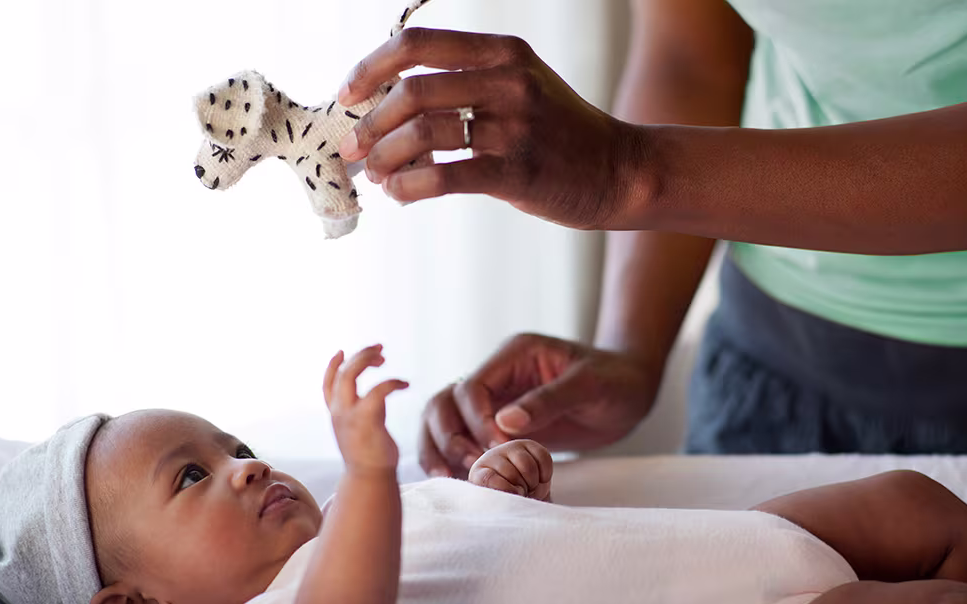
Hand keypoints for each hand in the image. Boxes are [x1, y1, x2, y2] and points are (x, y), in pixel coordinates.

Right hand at [324, 345, 409, 472]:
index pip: (327, 384)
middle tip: (379, 349)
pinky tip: (405, 383)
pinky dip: (392, 382)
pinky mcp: (366, 419)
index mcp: (336, 414)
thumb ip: (363, 410)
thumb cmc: (370, 457)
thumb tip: (376, 396)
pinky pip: (377, 390)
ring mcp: (349, 415)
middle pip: (340, 373)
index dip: (333, 365)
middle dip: (358, 356)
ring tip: (383, 355)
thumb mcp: (361, 429)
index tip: (342, 351)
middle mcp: (339, 412)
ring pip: (350, 375)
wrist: (370, 479)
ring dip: (366, 359)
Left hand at [337, 28, 645, 228]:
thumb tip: (385, 104)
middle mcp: (508, 81)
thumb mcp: (517, 85)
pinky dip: (409, 188)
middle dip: (369, 124)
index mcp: (501, 52)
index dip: (371, 68)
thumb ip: (461, 84)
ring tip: (377, 176)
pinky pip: (444, 177)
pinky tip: (399, 194)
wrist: (618, 170)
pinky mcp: (516, 171)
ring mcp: (514, 126)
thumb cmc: (556, 131)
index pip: (416, 45)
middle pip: (411, 92)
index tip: (348, 95)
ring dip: (385, 159)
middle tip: (352, 149)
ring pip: (421, 135)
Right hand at [419, 333, 659, 477]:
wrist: (631, 391)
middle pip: (444, 403)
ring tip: (450, 479)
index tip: (498, 448)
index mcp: (514, 355)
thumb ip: (548, 400)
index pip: (472, 387)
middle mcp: (496, 376)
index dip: (476, 420)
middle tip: (474, 467)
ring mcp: (493, 401)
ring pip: (443, 422)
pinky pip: (463, 440)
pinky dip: (454, 460)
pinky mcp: (497, 426)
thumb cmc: (617, 381)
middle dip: (450, 437)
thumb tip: (504, 423)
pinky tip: (460, 481)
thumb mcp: (590, 385)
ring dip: (440, 449)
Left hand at [469, 440, 551, 502]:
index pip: (487, 479)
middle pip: (512, 474)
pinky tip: (540, 479)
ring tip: (530, 488)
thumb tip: (513, 497)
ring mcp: (510, 448)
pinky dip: (545, 474)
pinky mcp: (530, 445)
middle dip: (523, 490)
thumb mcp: (501, 506)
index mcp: (479, 474)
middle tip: (523, 495)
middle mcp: (492, 457)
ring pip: (528, 467)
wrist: (523, 493)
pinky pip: (543, 458)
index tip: (513, 498)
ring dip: (534, 483)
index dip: (504, 490)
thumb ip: (501, 502)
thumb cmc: (509, 502)